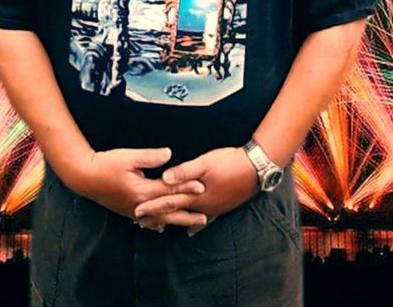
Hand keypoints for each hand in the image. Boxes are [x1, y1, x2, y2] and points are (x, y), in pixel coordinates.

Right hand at [71, 147, 206, 231]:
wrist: (84, 176)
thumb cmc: (106, 163)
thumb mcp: (129, 157)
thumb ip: (150, 157)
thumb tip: (169, 154)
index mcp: (142, 190)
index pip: (169, 189)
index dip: (186, 187)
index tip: (202, 186)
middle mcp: (139, 205)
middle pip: (167, 210)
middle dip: (187, 213)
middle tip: (205, 217)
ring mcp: (133, 210)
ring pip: (158, 219)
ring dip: (175, 221)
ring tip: (190, 225)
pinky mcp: (127, 210)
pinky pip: (146, 221)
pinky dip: (156, 224)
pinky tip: (162, 228)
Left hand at [133, 147, 258, 235]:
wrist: (256, 168)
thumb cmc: (229, 162)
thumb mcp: (205, 162)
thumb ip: (184, 171)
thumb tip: (164, 179)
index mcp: (196, 195)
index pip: (169, 202)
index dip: (152, 206)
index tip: (136, 211)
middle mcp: (203, 206)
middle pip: (176, 213)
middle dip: (158, 216)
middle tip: (140, 223)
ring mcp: (214, 208)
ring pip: (188, 217)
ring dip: (173, 220)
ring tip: (159, 226)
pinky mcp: (222, 206)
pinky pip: (206, 218)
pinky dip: (196, 224)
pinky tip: (192, 230)